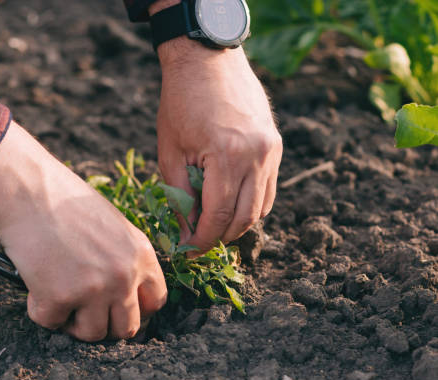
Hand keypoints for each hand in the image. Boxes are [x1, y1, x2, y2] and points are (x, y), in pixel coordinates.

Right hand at [0, 122, 166, 340]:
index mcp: (141, 254)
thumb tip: (122, 294)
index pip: (156, 301)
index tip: (118, 309)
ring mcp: (93, 290)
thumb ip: (124, 258)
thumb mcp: (113, 225)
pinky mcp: (59, 298)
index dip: (137, 310)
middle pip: (127, 327)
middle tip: (85, 311)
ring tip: (58, 295)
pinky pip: (51, 323)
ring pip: (92, 333)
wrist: (29, 190)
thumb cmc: (65, 201)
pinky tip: (35, 285)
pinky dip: (40, 310)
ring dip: (73, 322)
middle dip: (106, 324)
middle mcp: (123, 275)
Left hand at [153, 30, 282, 253]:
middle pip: (244, 218)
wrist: (207, 60)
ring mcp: (271, 150)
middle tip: (198, 243)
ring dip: (237, 224)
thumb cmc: (180, 102)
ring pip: (261, 208)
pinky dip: (250, 204)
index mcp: (228, 157)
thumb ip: (179, 196)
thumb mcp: (170, 152)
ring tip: (212, 226)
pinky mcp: (276, 145)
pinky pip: (268, 189)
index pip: (218, 217)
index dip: (203, 241)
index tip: (189, 252)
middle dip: (220, 237)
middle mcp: (258, 156)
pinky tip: (230, 204)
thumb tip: (186, 233)